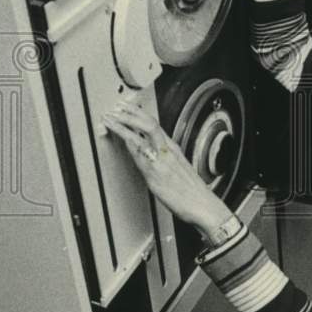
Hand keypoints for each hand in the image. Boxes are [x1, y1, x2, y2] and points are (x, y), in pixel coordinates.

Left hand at [102, 100, 230, 237]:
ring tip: (110, 118)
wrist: (201, 204)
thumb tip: (151, 159)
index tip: (128, 108)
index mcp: (173, 149)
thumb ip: (164, 161)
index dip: (139, 115)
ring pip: (141, 134)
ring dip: (123, 124)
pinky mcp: (154, 172)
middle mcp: (167, 150)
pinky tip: (117, 135)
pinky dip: (127, 139)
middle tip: (116, 107)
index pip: (154, 125)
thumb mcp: (179, 170)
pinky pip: (138, 151)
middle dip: (130, 113)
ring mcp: (160, 160)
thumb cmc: (192, 192)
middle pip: (148, 123)